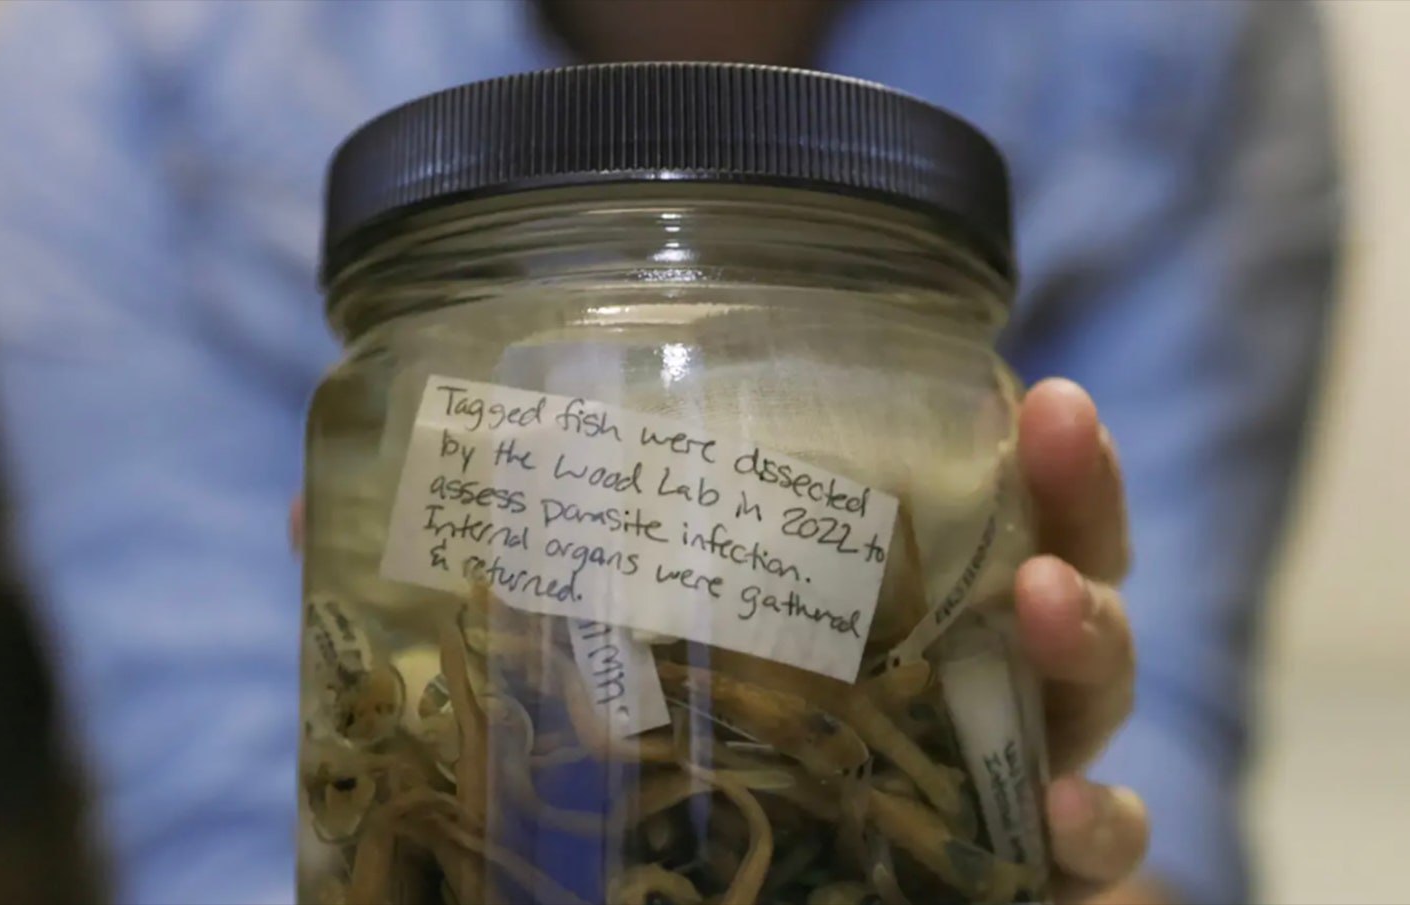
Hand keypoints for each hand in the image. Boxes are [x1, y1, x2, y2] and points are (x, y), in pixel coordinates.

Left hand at [288, 377, 1154, 901]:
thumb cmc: (656, 791)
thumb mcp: (562, 685)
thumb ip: (470, 599)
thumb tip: (315, 515)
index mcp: (877, 607)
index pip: (972, 508)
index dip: (1020, 449)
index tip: (1024, 383)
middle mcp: (957, 686)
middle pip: (1056, 578)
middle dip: (1075, 501)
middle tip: (1052, 423)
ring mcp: (994, 790)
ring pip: (1086, 708)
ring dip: (1085, 645)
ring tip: (1039, 608)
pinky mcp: (1007, 881)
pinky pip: (1079, 864)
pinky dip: (1093, 841)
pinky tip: (1065, 835)